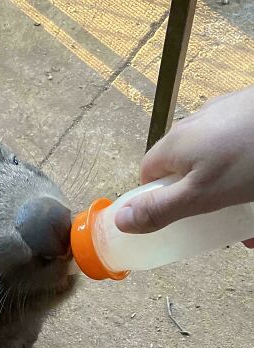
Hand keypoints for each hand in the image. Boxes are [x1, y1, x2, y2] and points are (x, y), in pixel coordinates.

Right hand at [114, 85, 253, 246]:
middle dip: (198, 197)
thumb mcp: (200, 196)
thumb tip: (120, 221)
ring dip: (225, 188)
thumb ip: (159, 210)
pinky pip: (237, 148)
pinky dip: (244, 169)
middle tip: (219, 218)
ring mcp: (222, 113)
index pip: (147, 175)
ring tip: (247, 210)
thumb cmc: (249, 158)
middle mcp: (193, 123)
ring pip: (213, 160)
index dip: (158, 199)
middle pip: (183, 167)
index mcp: (174, 144)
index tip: (177, 217)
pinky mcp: (247, 111)